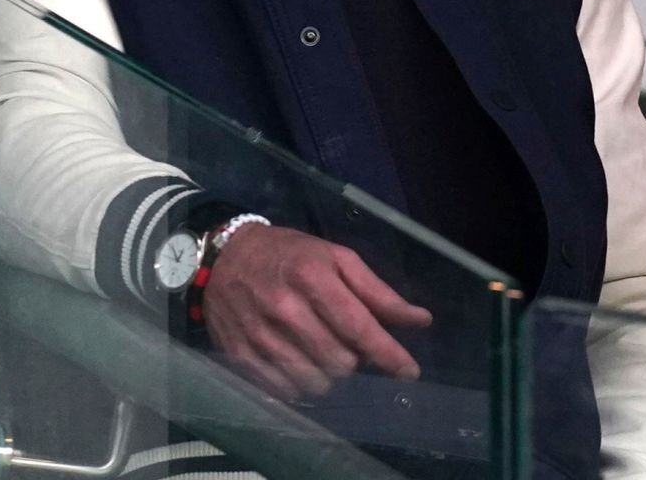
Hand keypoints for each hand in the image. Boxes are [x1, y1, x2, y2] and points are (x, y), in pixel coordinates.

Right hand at [200, 224, 431, 399]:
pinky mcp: (240, 357)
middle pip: (340, 361)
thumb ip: (378, 292)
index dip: (389, 354)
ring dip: (329, 375)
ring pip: (314, 382)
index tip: (409, 371)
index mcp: (313, 278)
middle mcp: (285, 309)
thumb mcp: (337, 258)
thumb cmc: (290, 255)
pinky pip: (285, 390)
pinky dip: (301, 384)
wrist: (224, 258)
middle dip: (355, 360)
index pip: (359, 327)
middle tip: (348, 345)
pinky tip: (300, 363)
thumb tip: (420, 320)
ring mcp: (260, 337)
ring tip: (323, 353)